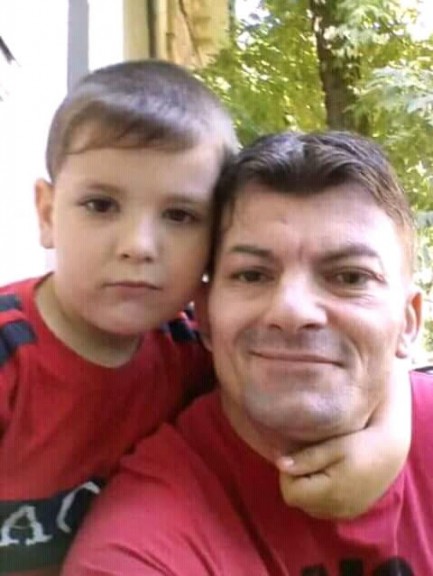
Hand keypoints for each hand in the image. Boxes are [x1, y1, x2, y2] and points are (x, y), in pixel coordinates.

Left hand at [276, 367, 411, 518]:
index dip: (287, 475)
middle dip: (297, 481)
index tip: (298, 457)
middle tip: (309, 459)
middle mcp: (335, 509)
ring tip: (320, 466)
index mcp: (328, 493)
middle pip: (299, 501)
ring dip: (308, 489)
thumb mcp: (333, 447)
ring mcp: (344, 513)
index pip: (290, 493)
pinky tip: (329, 476)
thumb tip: (280, 465)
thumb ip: (306, 458)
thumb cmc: (360, 443)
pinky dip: (320, 495)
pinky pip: (324, 509)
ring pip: (310, 506)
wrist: (391, 452)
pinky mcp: (350, 512)